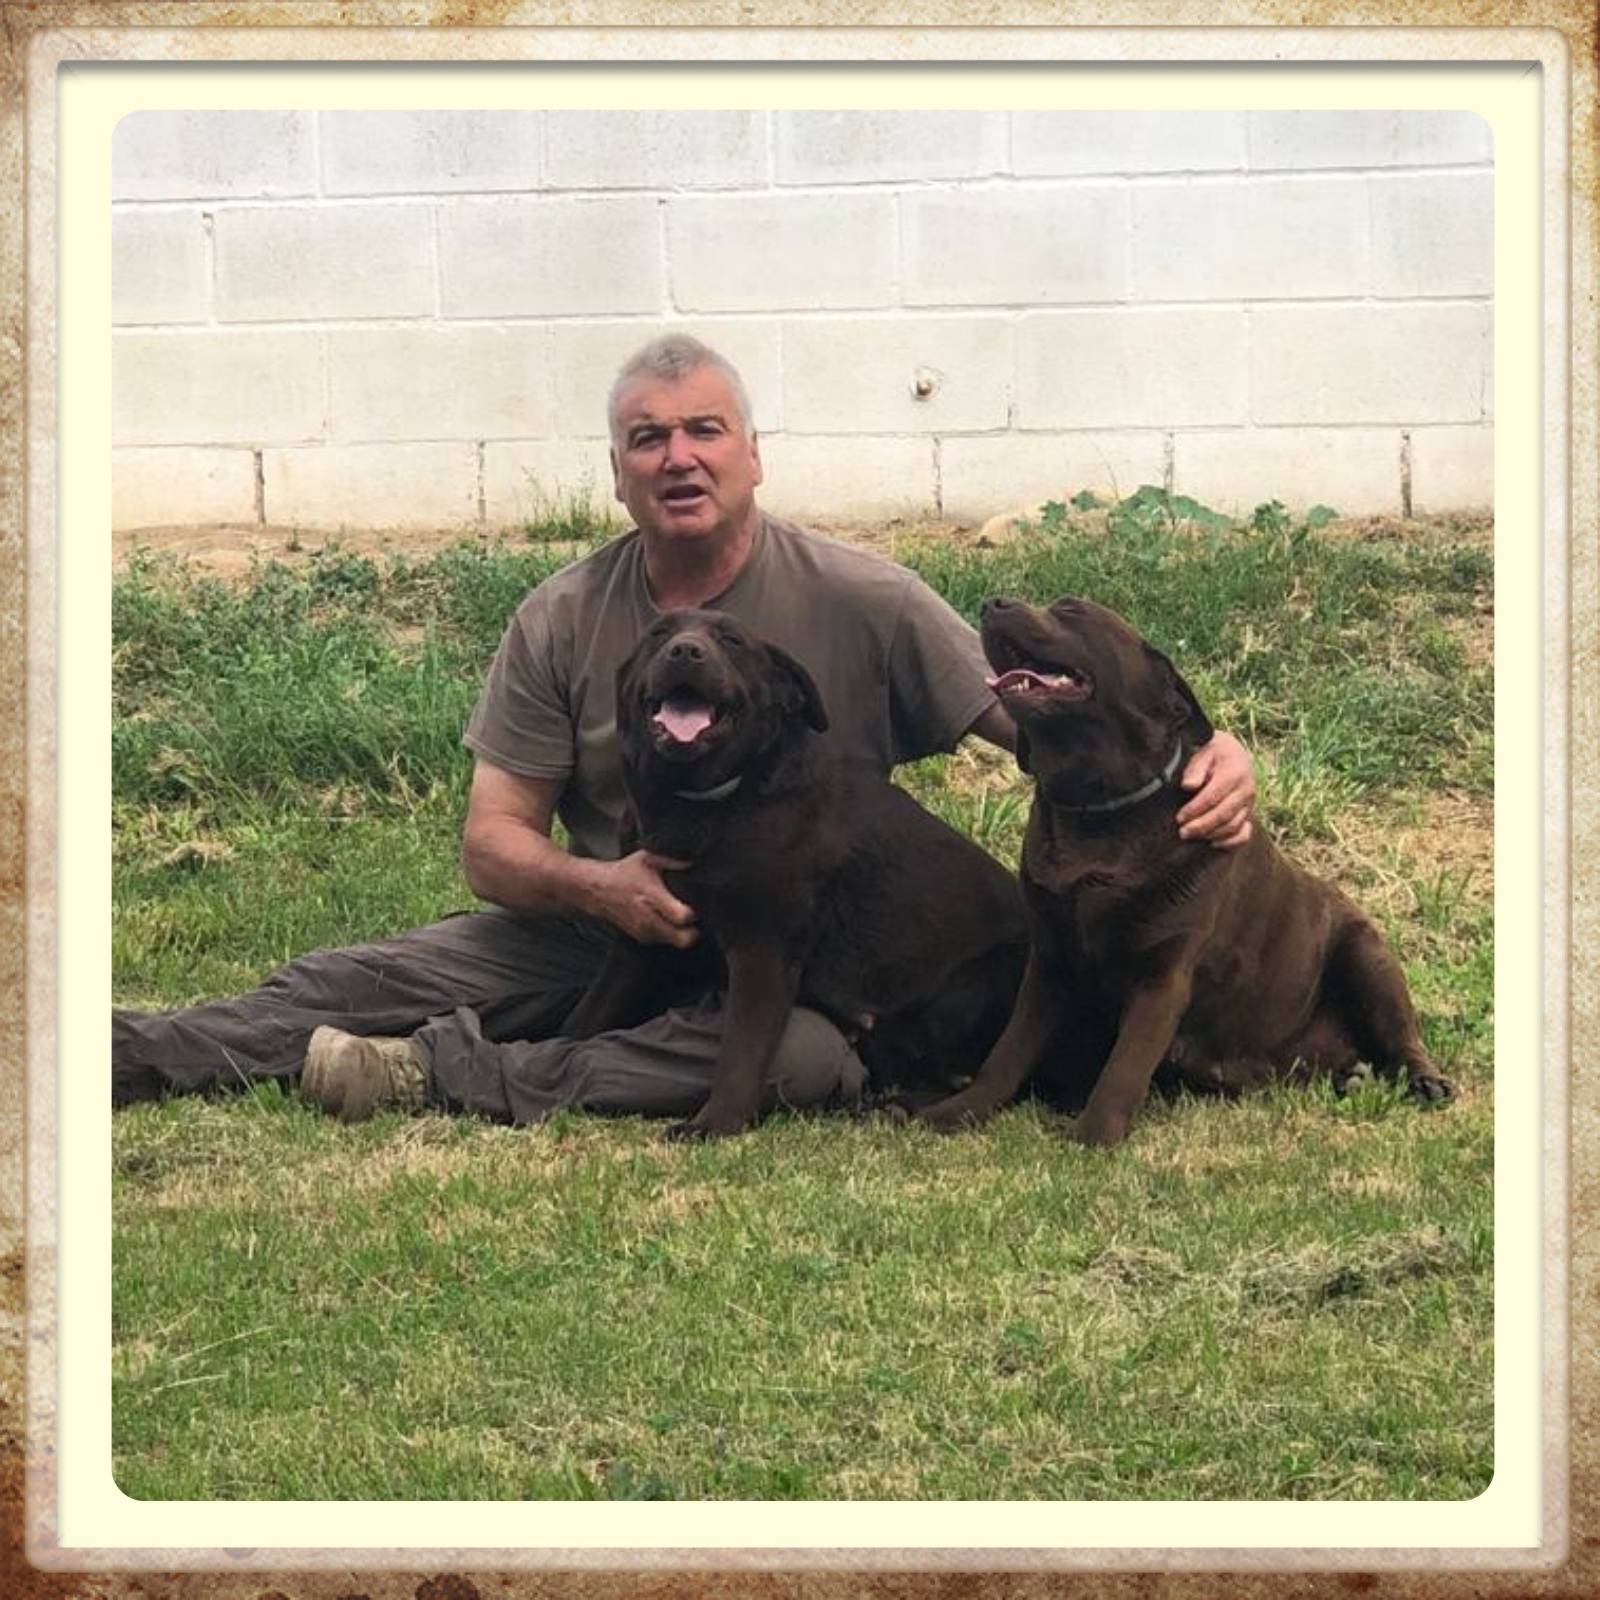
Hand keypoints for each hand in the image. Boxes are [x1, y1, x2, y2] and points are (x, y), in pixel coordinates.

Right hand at [597, 850, 699, 947]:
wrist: (598, 890)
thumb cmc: (624, 873)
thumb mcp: (648, 859)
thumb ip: (673, 861)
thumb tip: (694, 864)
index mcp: (653, 897)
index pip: (683, 917)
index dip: (695, 914)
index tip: (696, 906)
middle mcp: (649, 919)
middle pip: (683, 939)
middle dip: (694, 931)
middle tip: (695, 919)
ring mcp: (645, 931)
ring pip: (675, 944)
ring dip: (682, 934)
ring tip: (681, 918)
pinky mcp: (642, 938)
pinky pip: (664, 942)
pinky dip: (670, 935)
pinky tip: (668, 921)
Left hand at [1176, 731, 1255, 849]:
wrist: (1232, 753)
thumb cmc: (1212, 752)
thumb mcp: (1203, 751)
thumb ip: (1195, 768)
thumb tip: (1188, 785)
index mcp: (1235, 772)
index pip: (1213, 796)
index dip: (1195, 809)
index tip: (1179, 817)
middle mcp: (1246, 789)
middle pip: (1224, 814)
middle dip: (1202, 826)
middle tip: (1182, 832)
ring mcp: (1249, 803)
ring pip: (1233, 825)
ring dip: (1212, 834)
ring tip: (1191, 836)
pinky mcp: (1248, 813)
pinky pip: (1244, 833)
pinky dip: (1231, 842)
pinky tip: (1213, 844)